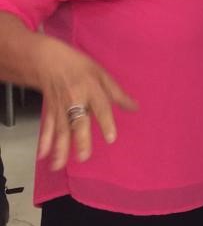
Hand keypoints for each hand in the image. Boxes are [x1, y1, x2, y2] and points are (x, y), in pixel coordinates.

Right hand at [34, 36, 137, 170]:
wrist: (49, 61)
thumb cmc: (79, 67)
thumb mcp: (102, 74)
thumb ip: (117, 93)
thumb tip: (135, 107)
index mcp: (92, 89)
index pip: (101, 107)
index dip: (106, 122)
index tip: (111, 138)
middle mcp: (76, 99)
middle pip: (78, 121)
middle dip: (80, 139)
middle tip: (84, 156)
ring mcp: (61, 107)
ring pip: (61, 129)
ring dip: (60, 148)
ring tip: (60, 164)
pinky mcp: (51, 111)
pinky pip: (48, 128)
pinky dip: (45, 142)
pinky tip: (44, 155)